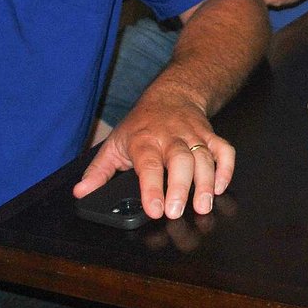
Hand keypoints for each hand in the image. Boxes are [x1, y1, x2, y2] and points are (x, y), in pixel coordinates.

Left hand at [73, 91, 234, 219]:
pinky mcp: (210, 136)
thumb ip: (98, 171)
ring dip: (206, 183)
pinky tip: (221, 187)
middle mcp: (170, 137)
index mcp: (144, 141)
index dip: (152, 188)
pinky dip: (226, 169)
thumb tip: (81, 193)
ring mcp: (193, 136)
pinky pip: (224, 150)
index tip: (155, 210)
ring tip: (204, 206)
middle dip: (180, 187)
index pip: (148, 165)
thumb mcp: (114, 143)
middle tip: (177, 212)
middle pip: (180, 161)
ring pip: (203, 158)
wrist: (172, 95)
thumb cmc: (142, 124)